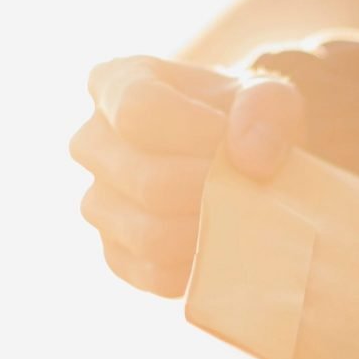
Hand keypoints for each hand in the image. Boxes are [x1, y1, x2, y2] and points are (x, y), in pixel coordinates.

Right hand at [71, 56, 304, 297]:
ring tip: (239, 214)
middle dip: (210, 192)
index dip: (193, 132)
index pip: (137, 110)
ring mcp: (97, 203)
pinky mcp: (114, 254)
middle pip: (147, 181)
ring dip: (207, 231)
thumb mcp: (267, 97)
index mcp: (115, 83)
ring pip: (149, 234)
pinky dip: (198, 265)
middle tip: (247, 188)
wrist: (234, 161)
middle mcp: (92, 143)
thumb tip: (251, 158)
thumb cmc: (243, 120)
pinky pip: (153, 274)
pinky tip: (222, 242)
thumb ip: (267, 109)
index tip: (232, 141)